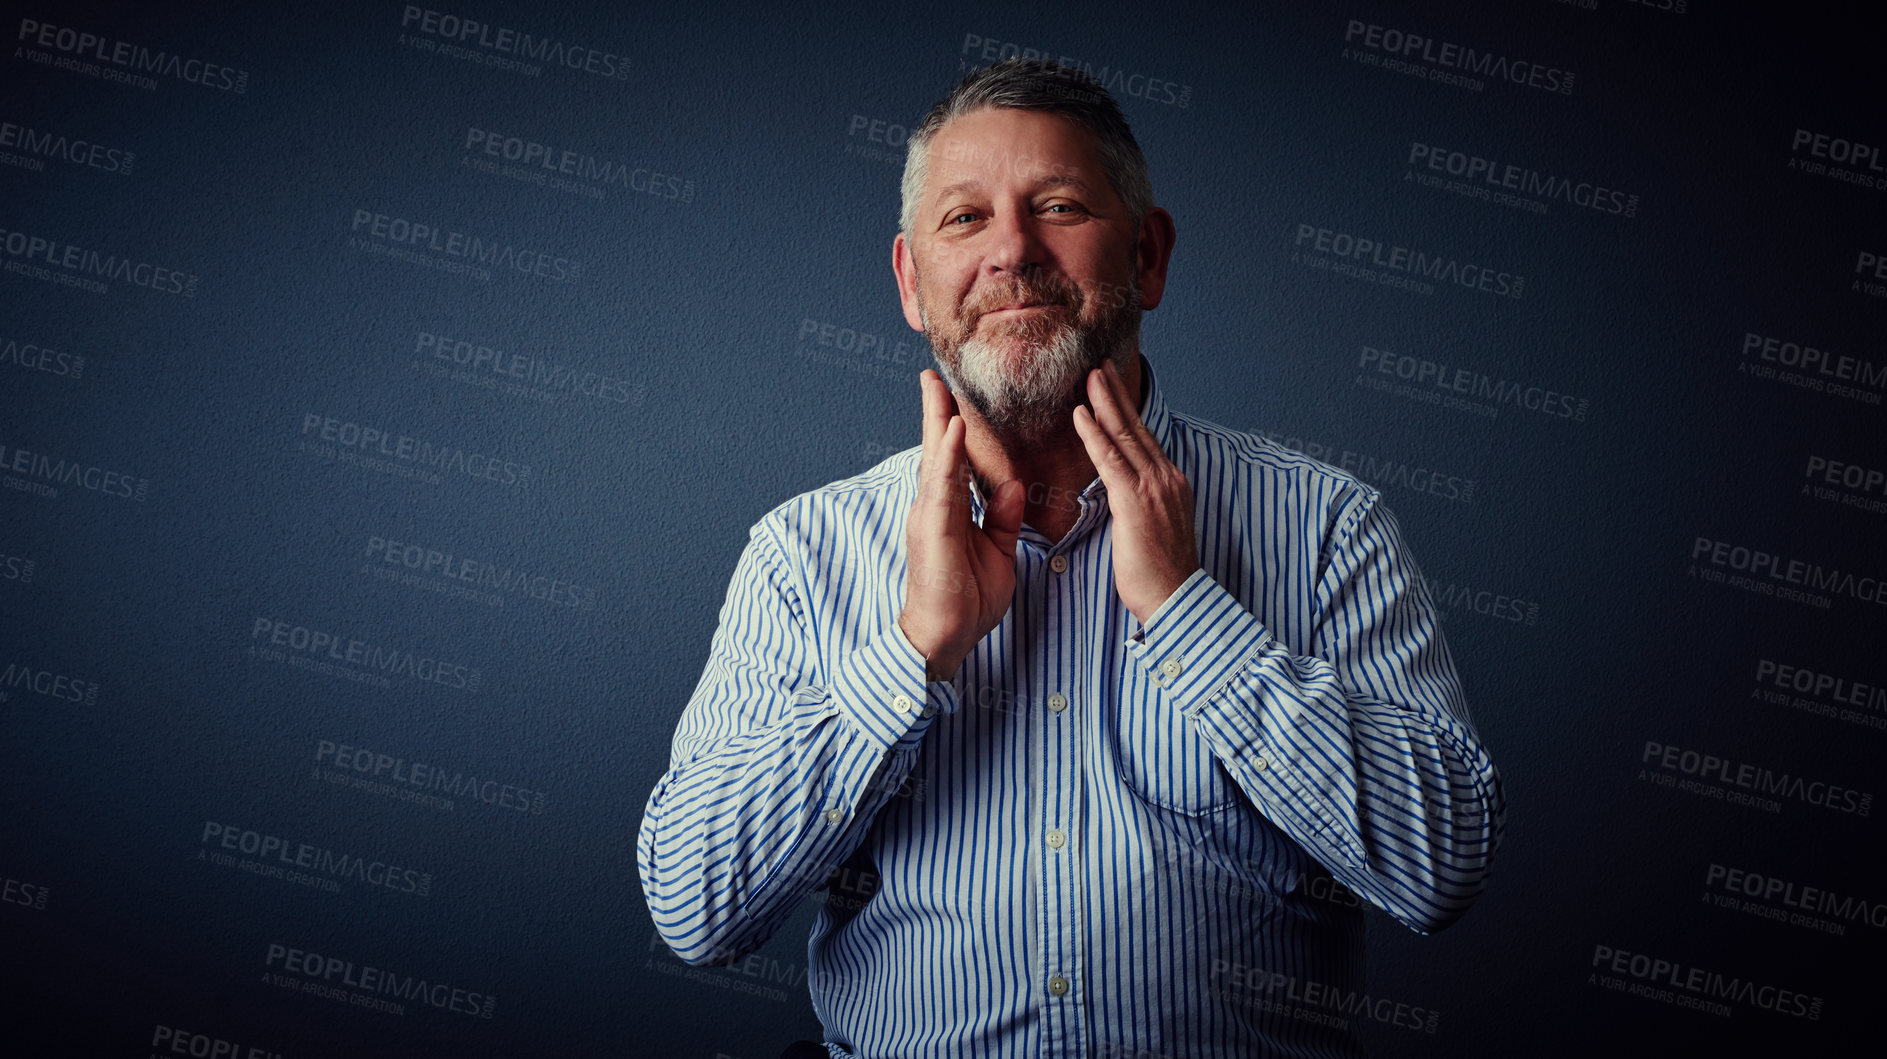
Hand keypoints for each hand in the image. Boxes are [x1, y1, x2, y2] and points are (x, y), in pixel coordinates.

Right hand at [897, 371, 1024, 679]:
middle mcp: (934, 507)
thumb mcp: (997, 549)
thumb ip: (1001, 516)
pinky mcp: (932, 528)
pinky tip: (952, 429)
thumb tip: (1011, 484)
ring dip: (937, 421)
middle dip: (935, 411)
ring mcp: (929, 516)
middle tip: (932, 375)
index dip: (952, 428)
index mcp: (949, 510)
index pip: (952, 461)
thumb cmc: (967, 599)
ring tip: (937, 387)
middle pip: (937, 450)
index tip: (953, 397)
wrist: (946, 636)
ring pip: (935, 459)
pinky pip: (942, 485)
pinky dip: (947, 455)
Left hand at [1071, 358, 1198, 624]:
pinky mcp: (1135, 502)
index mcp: (1171, 484)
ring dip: (1104, 403)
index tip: (1111, 388)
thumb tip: (1125, 496)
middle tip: (1099, 365)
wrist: (1177, 599)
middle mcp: (1166, 478)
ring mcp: (1153, 488)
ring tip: (1089, 377)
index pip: (1144, 440)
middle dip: (1116, 394)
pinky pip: (1110, 461)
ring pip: (1124, 436)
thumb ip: (1142, 505)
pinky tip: (1081, 415)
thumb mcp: (1155, 529)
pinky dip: (1094, 434)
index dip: (1126, 411)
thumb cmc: (1162, 574)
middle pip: (1136, 428)